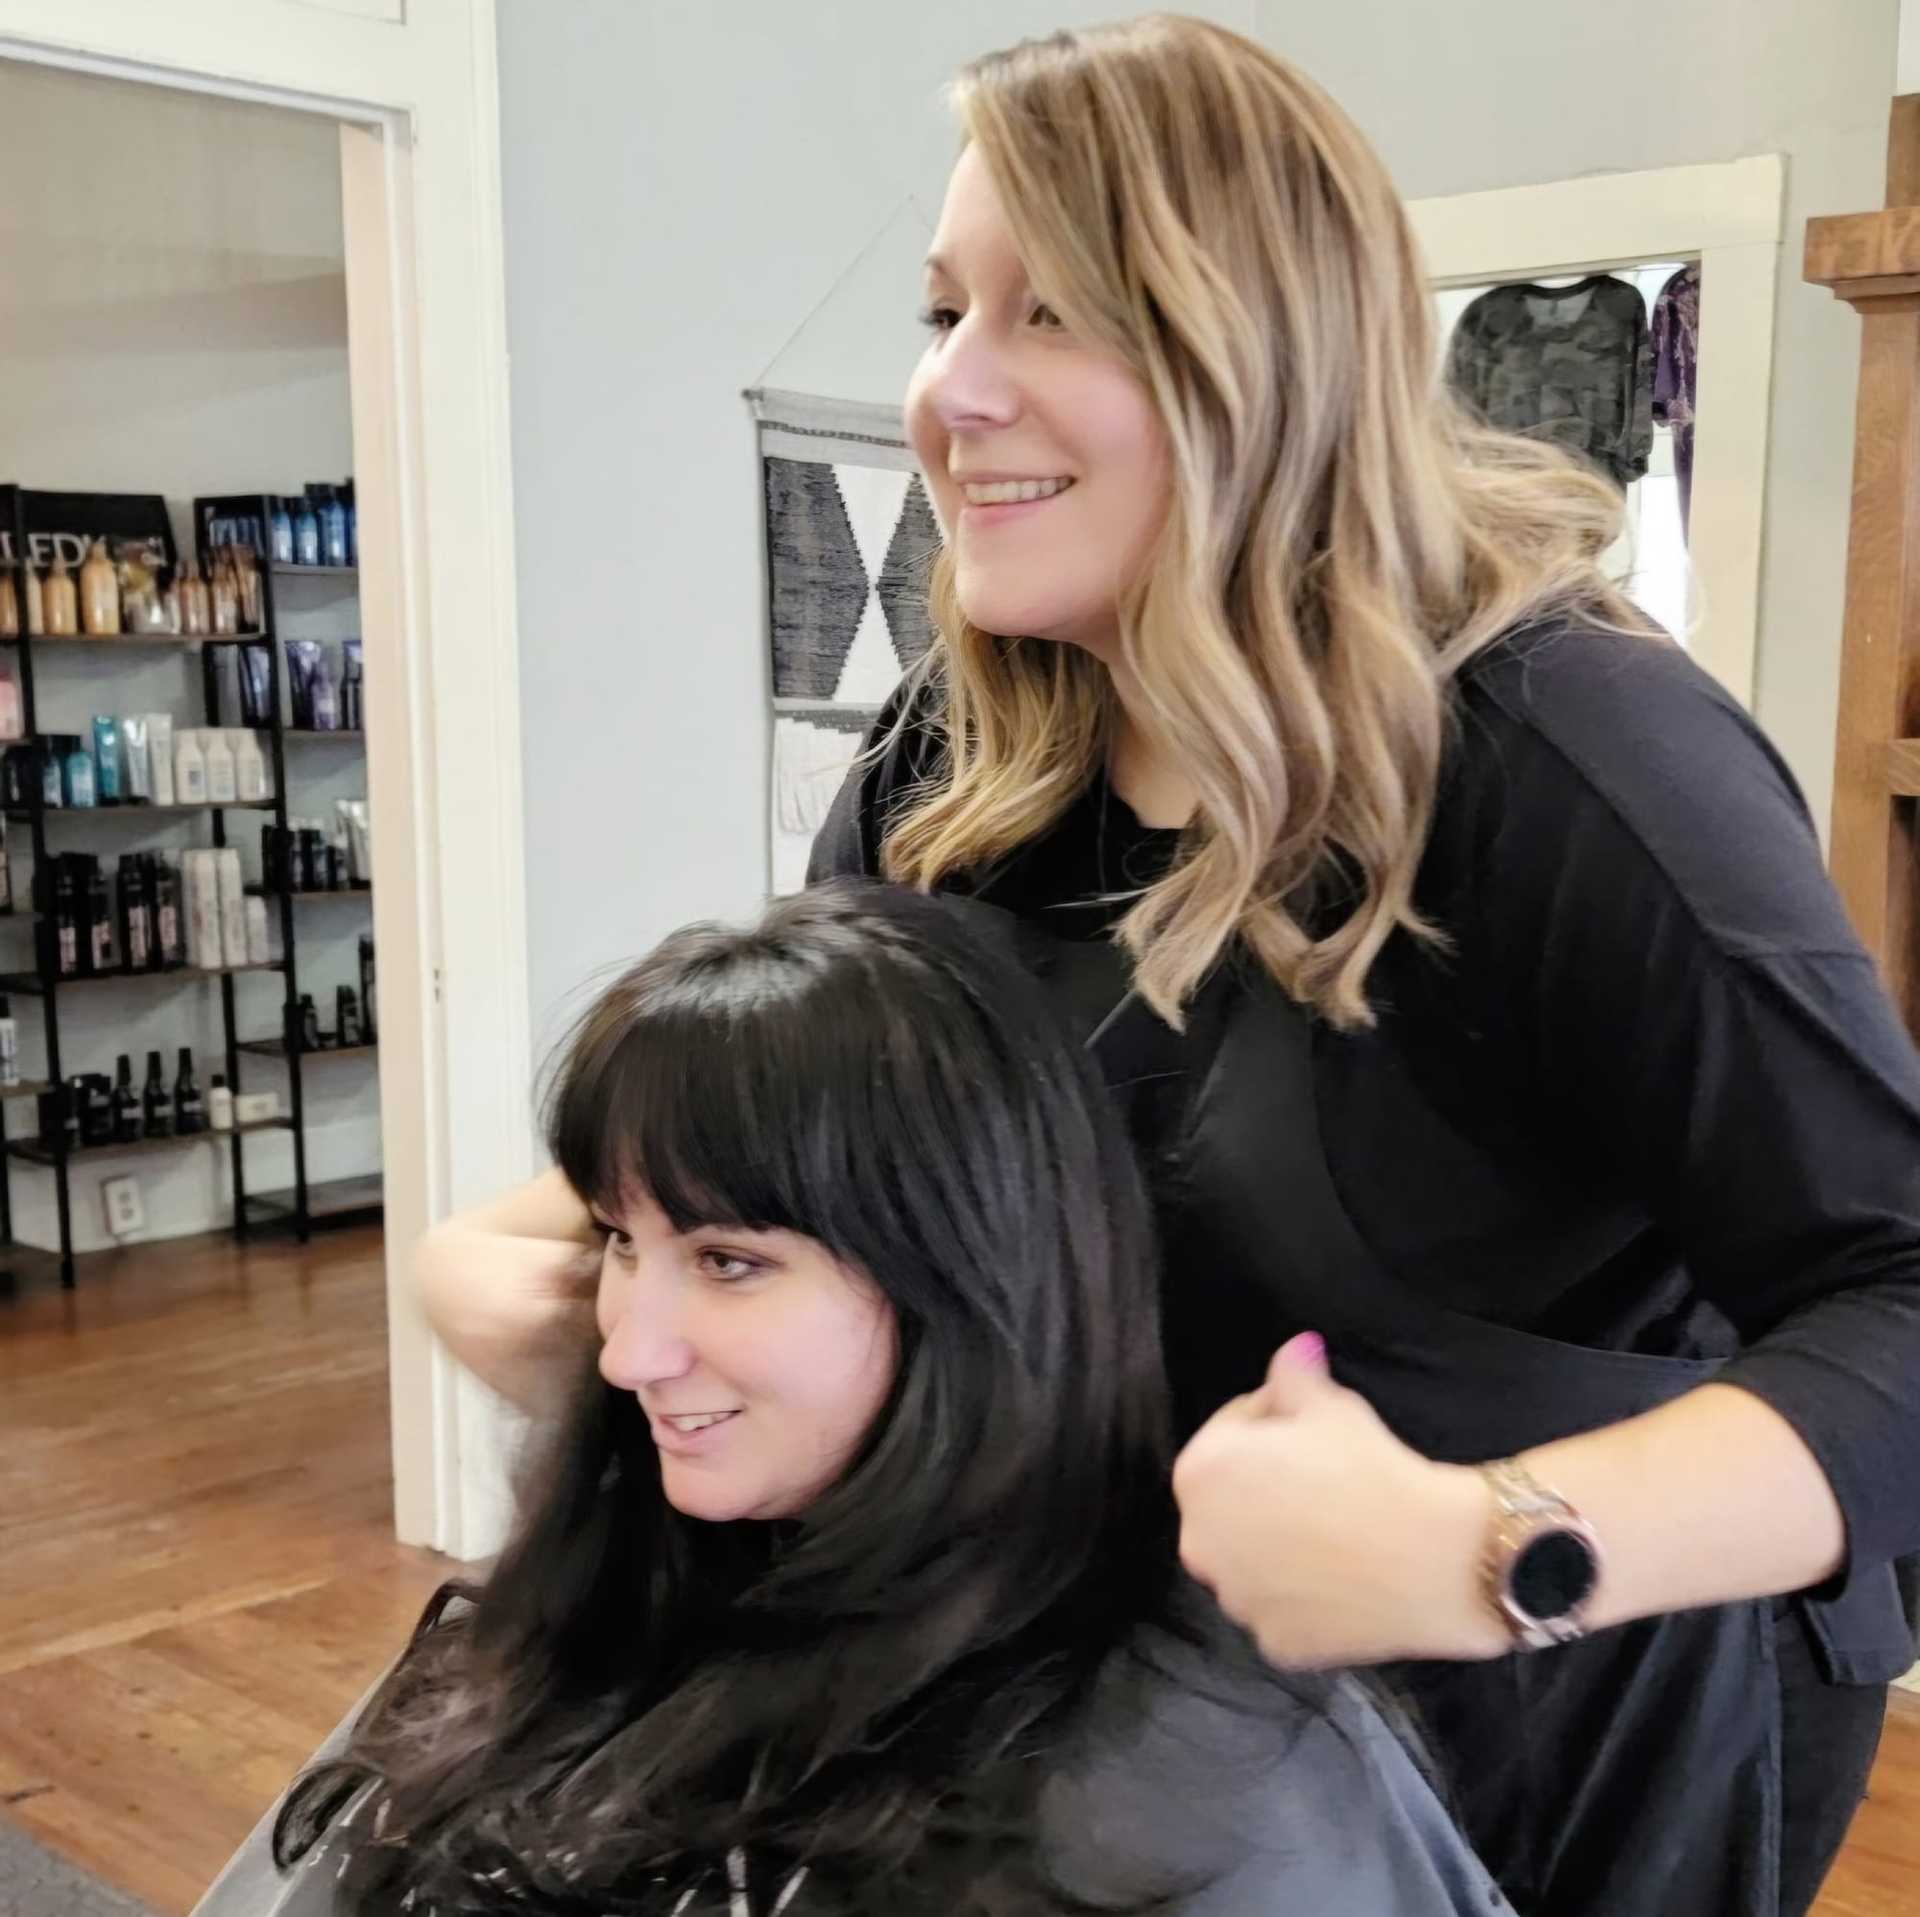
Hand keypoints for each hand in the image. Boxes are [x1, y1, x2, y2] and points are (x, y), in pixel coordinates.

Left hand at [1171, 1334, 1509, 1668]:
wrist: (1438, 1559)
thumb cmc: (1373, 1472)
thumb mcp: (1330, 1405)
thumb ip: (1294, 1373)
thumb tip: (1294, 1350)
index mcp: (1200, 1475)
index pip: (1232, 1430)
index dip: (1273, 1421)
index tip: (1310, 1426)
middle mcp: (1200, 1543)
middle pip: (1232, 1501)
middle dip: (1265, 1484)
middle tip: (1321, 1475)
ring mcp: (1237, 1602)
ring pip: (1252, 1560)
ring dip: (1278, 1541)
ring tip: (1332, 1525)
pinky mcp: (1276, 1646)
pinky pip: (1283, 1610)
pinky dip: (1303, 1595)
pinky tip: (1340, 1574)